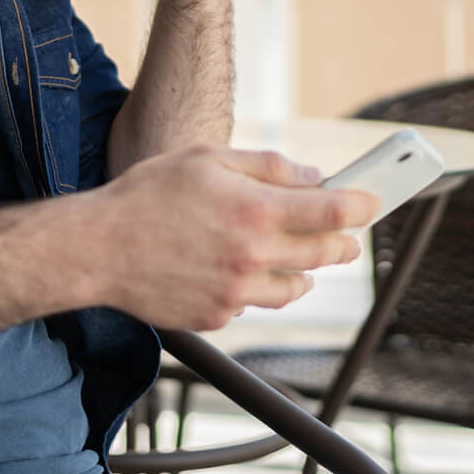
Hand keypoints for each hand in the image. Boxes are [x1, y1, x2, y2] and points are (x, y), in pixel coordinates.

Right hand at [94, 146, 378, 330]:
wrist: (100, 247)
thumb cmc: (149, 193)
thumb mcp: (206, 158)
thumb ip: (265, 166)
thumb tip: (310, 175)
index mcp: (254, 210)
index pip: (331, 211)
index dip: (361, 206)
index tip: (373, 202)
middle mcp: (252, 255)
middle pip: (323, 255)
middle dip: (340, 242)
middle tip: (344, 234)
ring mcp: (237, 291)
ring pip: (295, 287)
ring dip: (303, 270)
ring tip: (293, 253)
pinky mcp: (219, 316)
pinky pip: (254, 301)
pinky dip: (256, 285)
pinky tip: (234, 265)